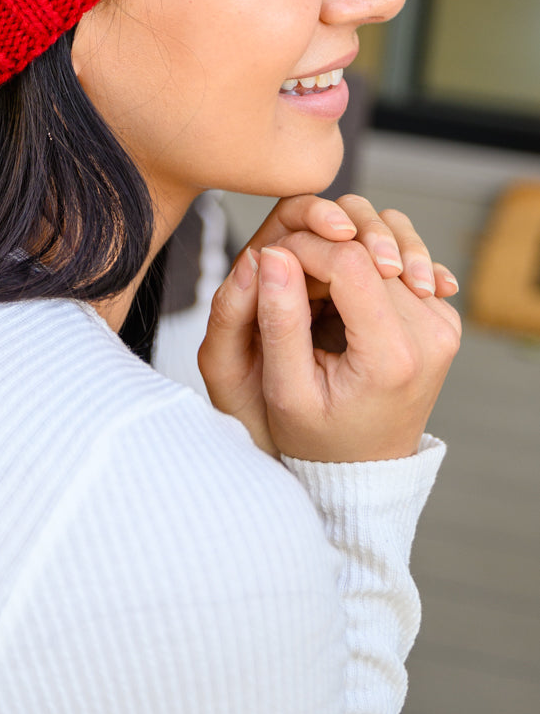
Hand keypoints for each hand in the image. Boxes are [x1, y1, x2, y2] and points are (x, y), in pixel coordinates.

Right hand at [198, 194, 460, 460]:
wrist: (364, 466)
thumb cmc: (318, 436)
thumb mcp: (285, 389)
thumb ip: (279, 321)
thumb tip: (270, 254)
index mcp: (393, 356)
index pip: (350, 261)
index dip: (304, 247)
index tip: (270, 258)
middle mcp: (431, 335)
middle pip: (371, 249)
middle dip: (321, 247)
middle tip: (286, 272)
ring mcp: (443, 324)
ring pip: (387, 249)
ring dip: (343, 251)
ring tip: (313, 283)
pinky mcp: (441, 317)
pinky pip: (398, 265)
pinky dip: (364, 265)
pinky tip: (338, 291)